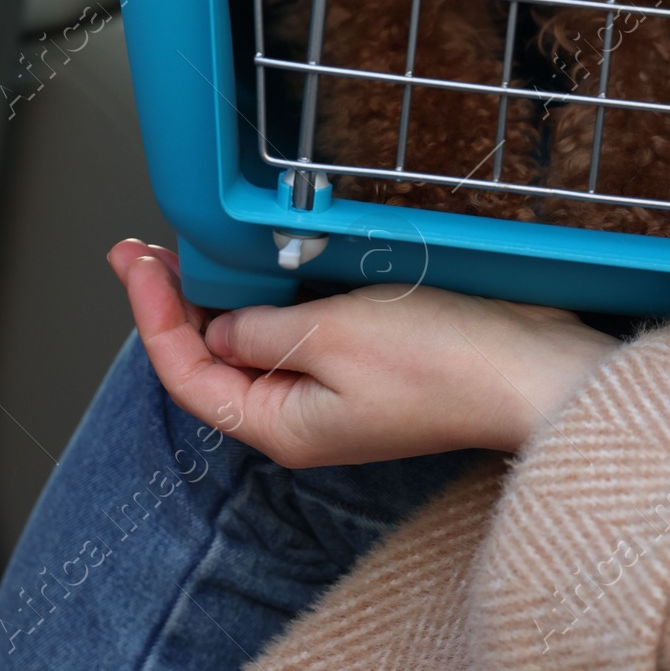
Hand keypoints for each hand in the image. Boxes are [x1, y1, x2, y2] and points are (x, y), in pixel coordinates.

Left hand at [108, 241, 614, 465]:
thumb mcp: (332, 336)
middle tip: (146, 249)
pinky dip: (279, 291)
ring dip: (227, 294)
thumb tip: (223, 324)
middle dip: (179, 304)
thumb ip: (264, 329)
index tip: (135, 261)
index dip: (153, 316)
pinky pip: (306, 327)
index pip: (187, 374)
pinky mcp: (374, 362)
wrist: (533, 370)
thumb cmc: (445, 366)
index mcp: (281, 424)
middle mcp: (304, 415)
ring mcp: (340, 390)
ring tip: (194, 247)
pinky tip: (271, 259)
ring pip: (260, 339)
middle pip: (217, 360)